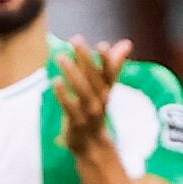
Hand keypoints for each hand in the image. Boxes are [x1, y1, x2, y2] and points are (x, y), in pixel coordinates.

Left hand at [49, 36, 130, 155]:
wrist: (93, 144)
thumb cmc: (97, 109)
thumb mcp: (106, 87)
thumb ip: (114, 64)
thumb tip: (127, 43)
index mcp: (107, 89)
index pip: (110, 73)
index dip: (107, 60)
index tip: (103, 45)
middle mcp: (101, 100)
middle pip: (95, 78)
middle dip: (86, 59)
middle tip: (76, 39)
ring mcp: (89, 112)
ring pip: (82, 91)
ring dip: (72, 73)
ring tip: (61, 57)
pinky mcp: (77, 122)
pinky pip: (70, 107)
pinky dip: (63, 94)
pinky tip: (55, 81)